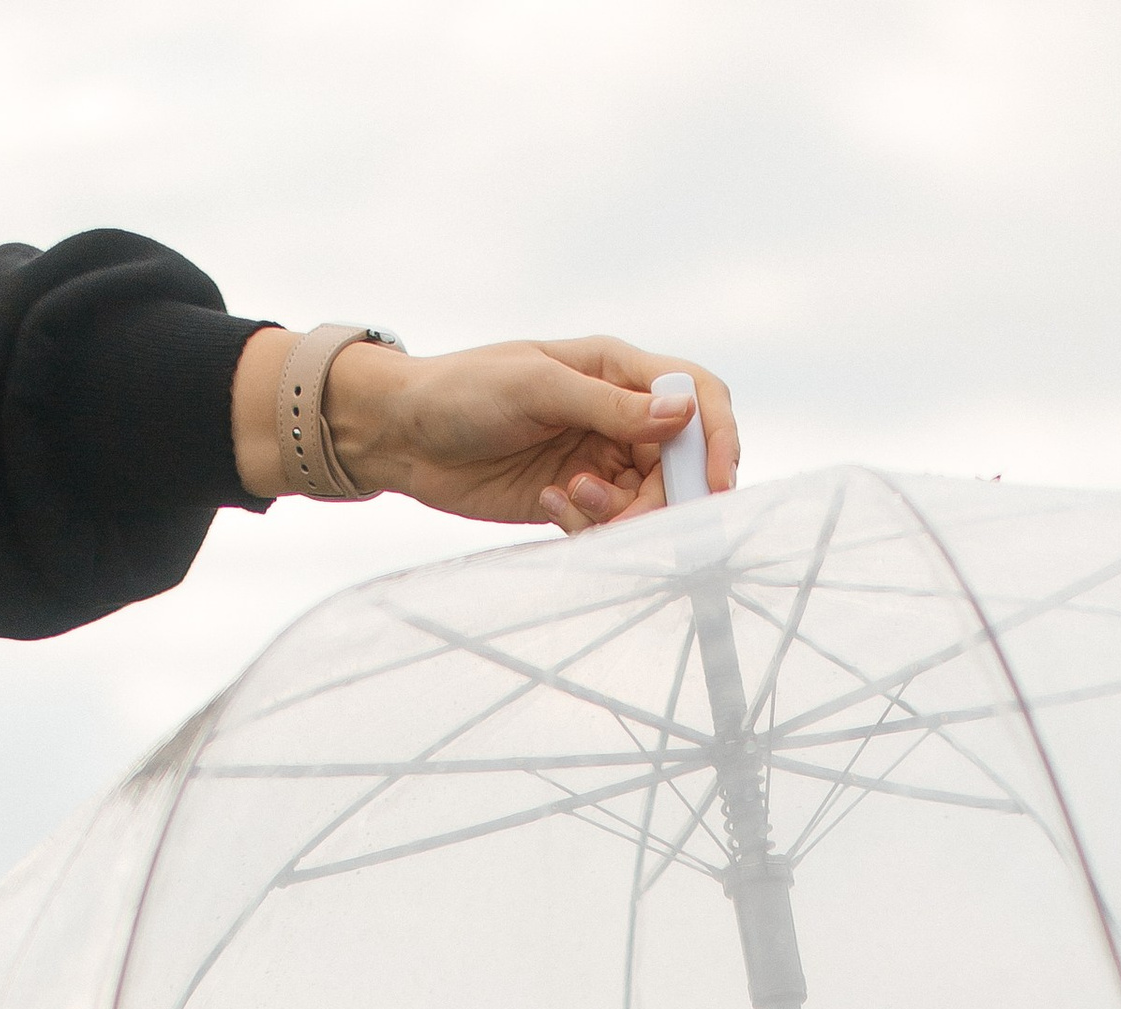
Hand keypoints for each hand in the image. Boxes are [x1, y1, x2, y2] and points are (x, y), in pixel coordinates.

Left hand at [234, 329, 736, 527]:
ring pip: (649, 502)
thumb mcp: (538, 387)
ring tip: (570, 500)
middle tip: (617, 508)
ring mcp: (598, 458)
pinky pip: (611, 525)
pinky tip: (551, 505)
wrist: (404, 434)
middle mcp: (616, 413)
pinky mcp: (575, 498)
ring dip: (621, 514)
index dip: (717, 438)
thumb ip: (611, 405)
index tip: (715, 485)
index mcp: (616, 369)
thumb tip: (684, 411)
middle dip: (662, 496)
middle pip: (680, 463)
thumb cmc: (464, 391)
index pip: (696, 396)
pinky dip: (592, 526)